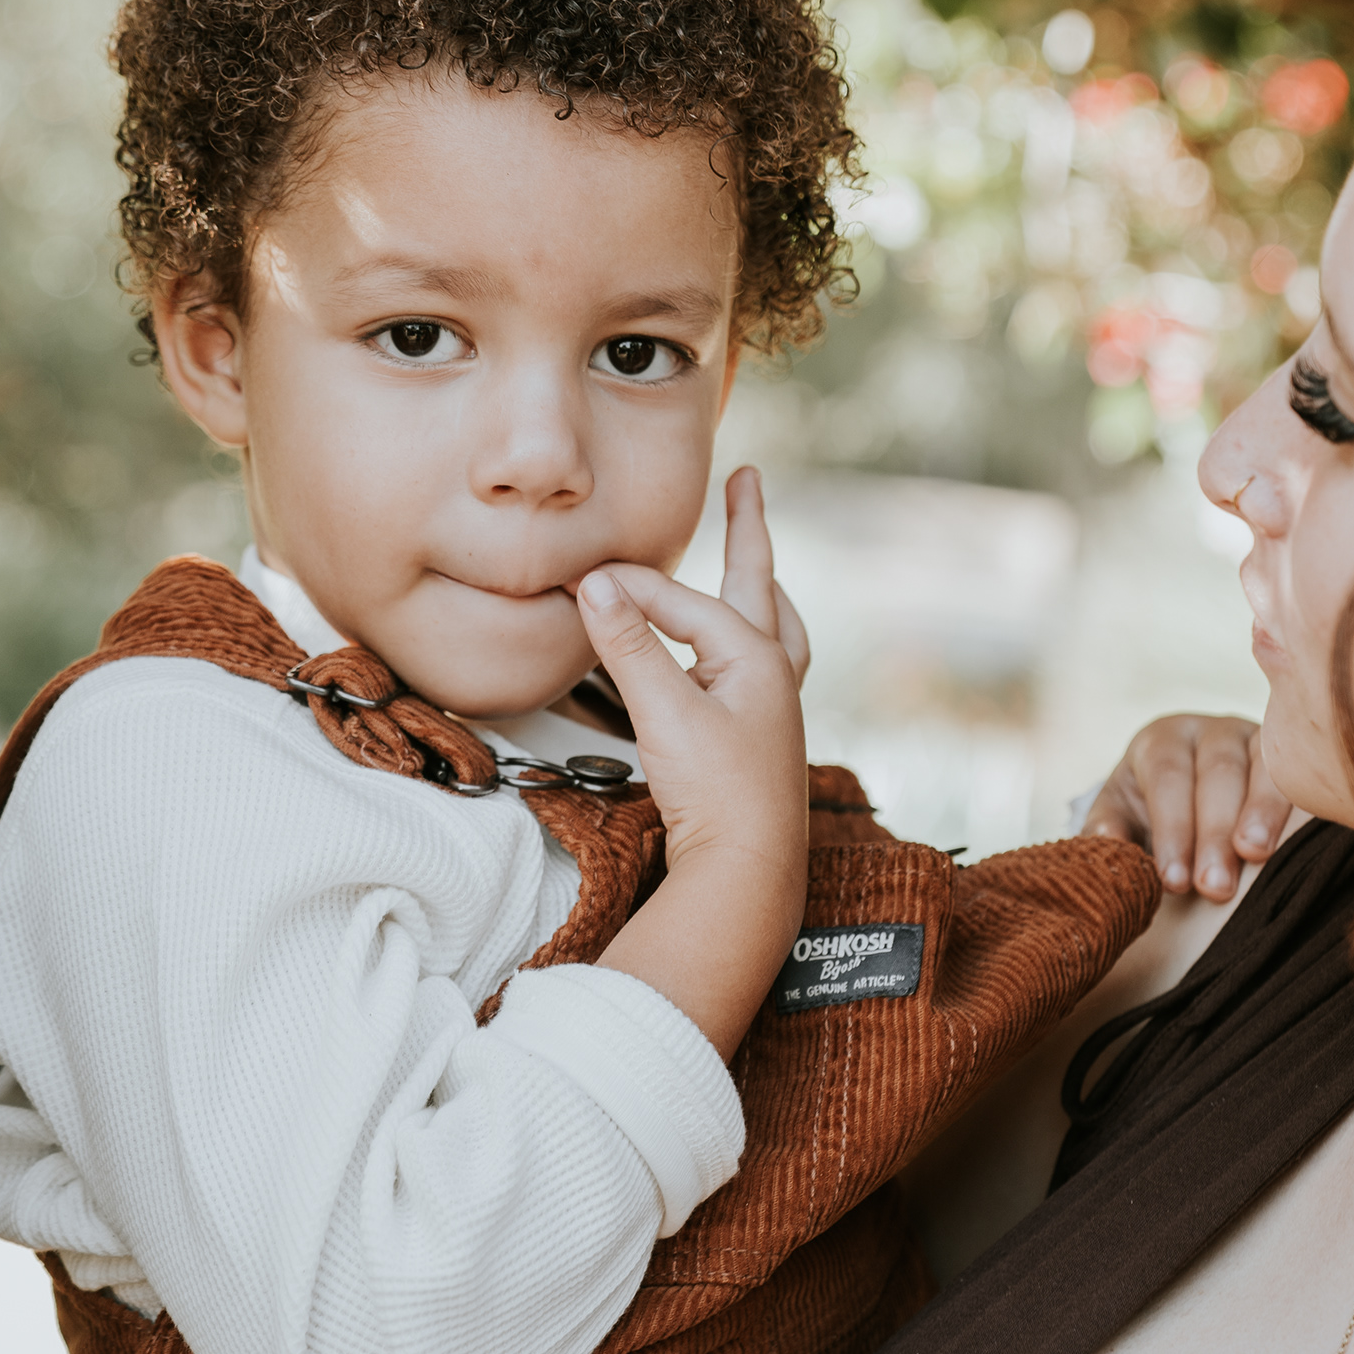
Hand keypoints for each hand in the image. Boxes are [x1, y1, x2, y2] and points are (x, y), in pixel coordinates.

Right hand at [575, 471, 806, 1059]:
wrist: (749, 873)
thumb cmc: (716, 795)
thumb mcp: (664, 714)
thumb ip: (629, 645)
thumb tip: (596, 583)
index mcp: (756, 656)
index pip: (682, 601)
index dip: (629, 586)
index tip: (579, 576)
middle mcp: (774, 673)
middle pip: (757, 582)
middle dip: (746, 528)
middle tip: (745, 480)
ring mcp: (773, 707)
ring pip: (774, 625)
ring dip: (759, 587)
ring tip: (754, 561)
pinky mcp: (760, 739)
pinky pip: (765, 666)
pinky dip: (750, 640)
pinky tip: (737, 653)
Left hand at [1082, 713, 1288, 900]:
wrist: (1189, 797)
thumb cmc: (1149, 814)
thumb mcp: (1120, 817)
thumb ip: (1108, 830)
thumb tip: (1106, 843)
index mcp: (1160, 741)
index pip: (1167, 778)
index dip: (1172, 830)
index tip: (1173, 881)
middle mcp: (1209, 731)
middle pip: (1216, 773)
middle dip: (1214, 832)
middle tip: (1214, 886)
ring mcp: (1255, 738)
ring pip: (1262, 767)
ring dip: (1261, 813)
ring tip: (1256, 856)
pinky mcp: (1288, 756)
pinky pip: (1296, 772)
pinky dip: (1297, 800)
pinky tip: (1301, 832)